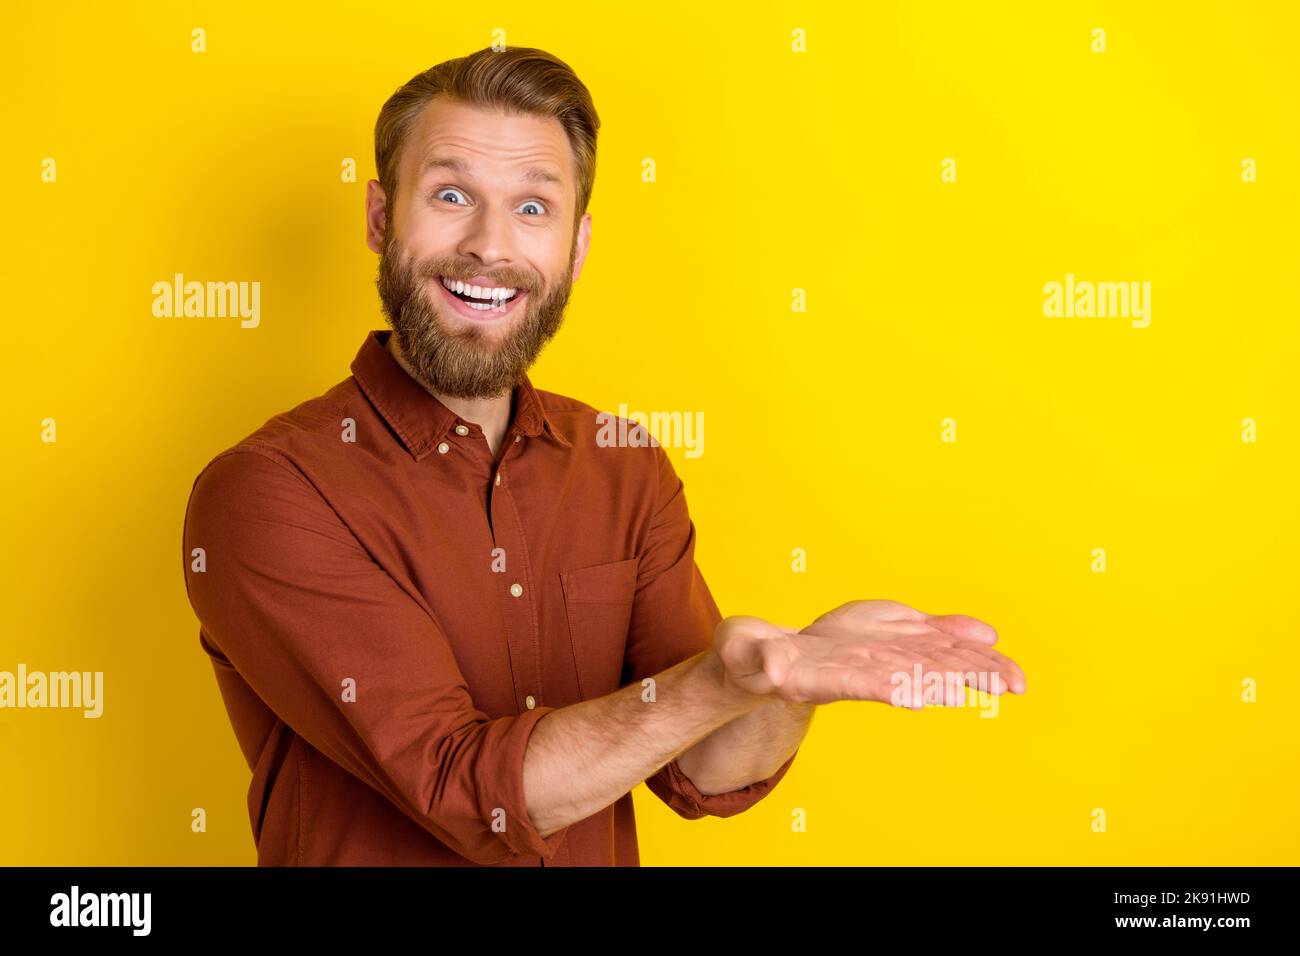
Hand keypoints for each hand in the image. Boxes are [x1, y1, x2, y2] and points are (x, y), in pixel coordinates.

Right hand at [711, 599, 1026, 707]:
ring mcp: (878, 654)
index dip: (904, 685)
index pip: (872, 682)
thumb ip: (758, 660)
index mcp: (828, 677)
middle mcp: (863, 670)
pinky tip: (987, 638)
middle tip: (1005, 687)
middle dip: (960, 681)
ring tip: (1014, 680)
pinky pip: (925, 636)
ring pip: (933, 659)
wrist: (767, 659)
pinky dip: (955, 636)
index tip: (937, 691)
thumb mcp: (748, 658)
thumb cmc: (752, 661)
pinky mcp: (883, 634)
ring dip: (975, 667)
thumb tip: (770, 670)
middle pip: (919, 675)